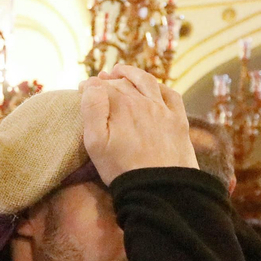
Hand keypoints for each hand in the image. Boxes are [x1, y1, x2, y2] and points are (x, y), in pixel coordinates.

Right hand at [80, 65, 197, 184]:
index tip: (81, 89)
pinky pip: (171, 95)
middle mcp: (142, 101)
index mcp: (120, 105)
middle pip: (122, 83)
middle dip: (108, 80)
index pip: (101, 86)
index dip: (89, 86)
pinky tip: (154, 88)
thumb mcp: (95, 143)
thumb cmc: (122, 169)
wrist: (160, 188)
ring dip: (132, 74)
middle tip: (98, 82)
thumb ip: (92, 109)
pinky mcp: (178, 121)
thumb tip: (92, 86)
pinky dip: (159, 87)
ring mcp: (163, 110)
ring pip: (146, 82)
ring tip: (121, 72)